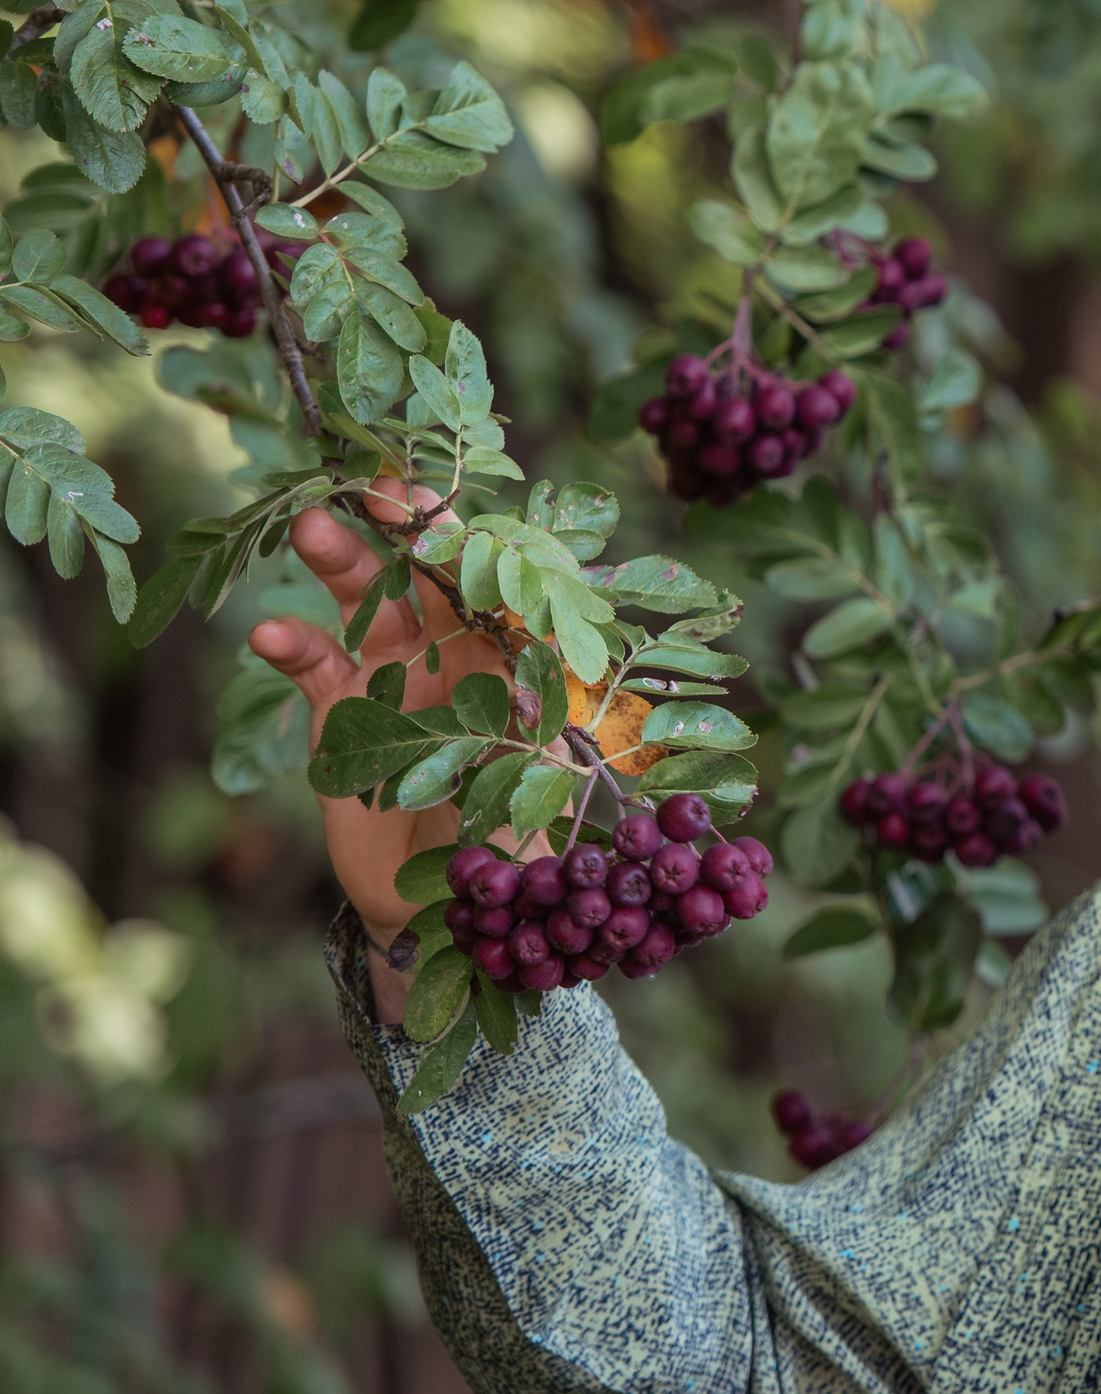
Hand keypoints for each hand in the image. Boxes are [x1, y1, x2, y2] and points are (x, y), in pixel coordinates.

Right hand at [248, 482, 510, 954]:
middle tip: (375, 489)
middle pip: (423, 578)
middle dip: (401, 531)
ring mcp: (391, 679)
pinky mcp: (338, 713)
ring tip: (311, 527)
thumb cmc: (507, 837)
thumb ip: (526, 719)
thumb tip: (533, 664)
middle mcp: (449, 656)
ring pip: (364, 605)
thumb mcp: (531, 779)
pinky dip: (294, 645)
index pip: (490, 586)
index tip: (440, 499)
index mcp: (507, 661)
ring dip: (342, 565)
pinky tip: (272, 632)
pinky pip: (315, 666)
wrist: (443, 904)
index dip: (465, 540)